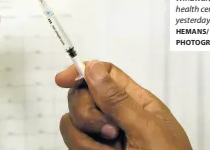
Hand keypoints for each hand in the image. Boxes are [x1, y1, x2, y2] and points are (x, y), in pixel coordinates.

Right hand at [55, 61, 191, 149]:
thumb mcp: (147, 129)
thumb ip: (118, 100)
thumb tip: (93, 67)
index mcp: (135, 101)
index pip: (104, 73)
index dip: (82, 71)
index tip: (62, 80)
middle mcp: (116, 114)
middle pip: (82, 96)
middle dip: (87, 113)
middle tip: (111, 131)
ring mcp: (103, 135)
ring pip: (73, 121)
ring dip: (86, 138)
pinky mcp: (92, 149)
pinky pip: (73, 142)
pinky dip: (84, 149)